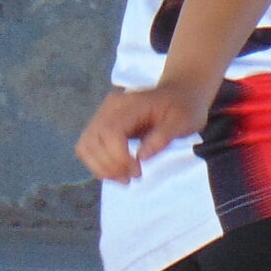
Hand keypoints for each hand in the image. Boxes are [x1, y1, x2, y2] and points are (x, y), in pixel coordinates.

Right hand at [76, 80, 214, 183]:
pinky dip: (97, 163)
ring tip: (123, 177)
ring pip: (85, 145)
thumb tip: (140, 157)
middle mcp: (112, 106)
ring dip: (100, 167)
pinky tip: (116, 170)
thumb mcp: (184, 122)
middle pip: (93, 140)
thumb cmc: (185, 107)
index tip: (138, 171)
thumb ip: (162, 138)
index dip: (118, 156)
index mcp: (132, 103)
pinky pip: (88, 146)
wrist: (181, 92)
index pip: (111, 131)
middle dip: (109, 166)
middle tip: (131, 178)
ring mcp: (105, 113)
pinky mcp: (103, 123)